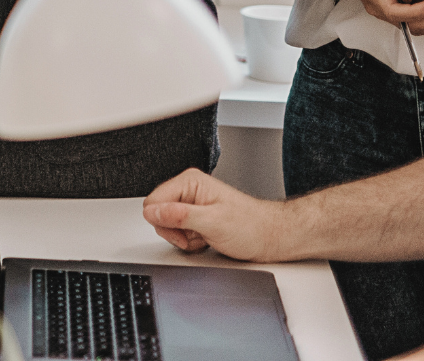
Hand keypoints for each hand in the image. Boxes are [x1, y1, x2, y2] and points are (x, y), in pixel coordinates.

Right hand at [141, 167, 287, 260]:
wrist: (271, 237)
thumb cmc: (251, 227)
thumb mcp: (213, 222)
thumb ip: (179, 215)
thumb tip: (152, 212)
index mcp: (189, 182)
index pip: (153, 201)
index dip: (164, 221)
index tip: (182, 231)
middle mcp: (188, 190)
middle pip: (158, 214)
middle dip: (174, 231)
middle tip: (195, 236)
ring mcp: (191, 203)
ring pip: (167, 225)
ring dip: (183, 238)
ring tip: (204, 237)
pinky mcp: (195, 217)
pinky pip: (178, 231)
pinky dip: (189, 241)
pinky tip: (206, 239)